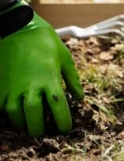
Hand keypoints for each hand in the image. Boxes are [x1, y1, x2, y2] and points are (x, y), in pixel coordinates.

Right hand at [0, 0, 83, 136]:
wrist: (18, 28)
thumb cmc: (45, 41)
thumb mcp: (64, 58)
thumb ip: (73, 80)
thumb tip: (79, 98)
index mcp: (50, 80)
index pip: (59, 108)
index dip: (63, 122)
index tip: (65, 129)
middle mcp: (30, 86)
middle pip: (34, 116)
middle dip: (38, 129)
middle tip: (42, 133)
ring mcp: (13, 86)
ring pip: (14, 114)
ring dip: (21, 123)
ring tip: (27, 126)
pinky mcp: (0, 84)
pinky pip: (1, 105)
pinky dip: (6, 113)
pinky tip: (13, 113)